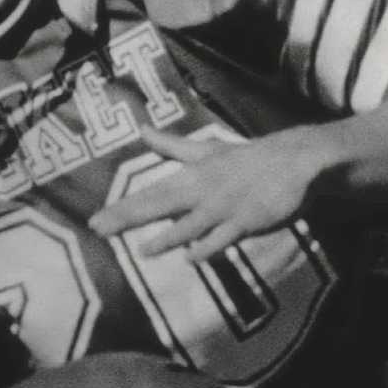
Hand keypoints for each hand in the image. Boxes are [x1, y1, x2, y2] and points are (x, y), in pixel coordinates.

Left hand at [86, 124, 329, 262]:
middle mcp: (202, 191)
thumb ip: (172, 145)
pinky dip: (209, 247)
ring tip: (143, 250)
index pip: (150, 194)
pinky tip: (191, 257)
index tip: (93, 220)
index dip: (121, 207)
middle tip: (99, 229)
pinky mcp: (247, 220)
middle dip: (129, 217)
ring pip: (191, 224)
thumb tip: (142, 130)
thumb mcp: (207, 150)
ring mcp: (224, 207)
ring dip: (168, 237)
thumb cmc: (248, 158)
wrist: (294, 160)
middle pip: (159, 205)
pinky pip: (225, 236)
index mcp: (192, 175)